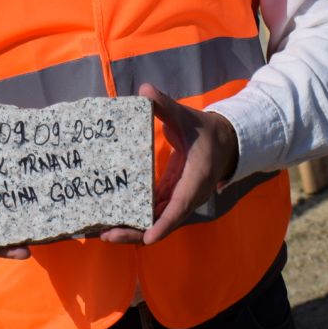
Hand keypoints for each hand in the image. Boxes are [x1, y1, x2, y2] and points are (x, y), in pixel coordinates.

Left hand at [101, 83, 239, 247]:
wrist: (224, 142)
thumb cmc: (204, 130)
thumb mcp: (186, 117)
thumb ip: (165, 105)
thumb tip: (145, 90)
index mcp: (195, 179)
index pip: (179, 206)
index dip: (163, 223)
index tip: (148, 238)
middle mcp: (188, 196)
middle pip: (162, 222)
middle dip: (136, 233)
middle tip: (108, 235)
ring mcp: (179, 199)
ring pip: (156, 221)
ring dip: (133, 229)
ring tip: (103, 232)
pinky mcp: (171, 197)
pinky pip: (154, 213)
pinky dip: (136, 219)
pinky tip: (113, 220)